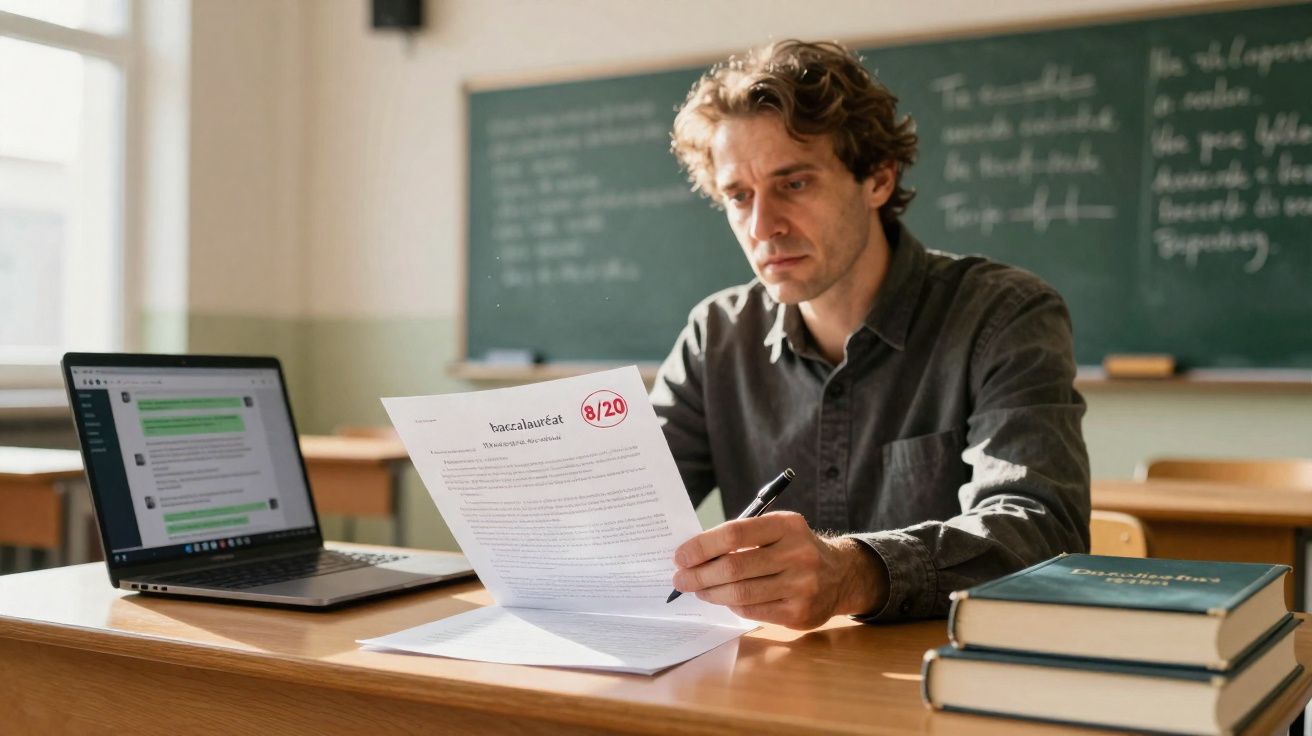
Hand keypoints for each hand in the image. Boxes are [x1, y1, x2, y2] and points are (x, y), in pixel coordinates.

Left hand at [671, 511, 888, 628]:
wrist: (840, 575)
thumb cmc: (794, 548)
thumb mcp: (776, 530)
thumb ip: (741, 537)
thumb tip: (694, 554)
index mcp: (787, 525)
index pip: (735, 532)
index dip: (702, 545)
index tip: (681, 555)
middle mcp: (797, 554)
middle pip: (734, 566)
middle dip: (699, 574)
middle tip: (680, 579)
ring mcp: (801, 586)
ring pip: (741, 593)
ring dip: (710, 593)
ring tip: (696, 590)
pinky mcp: (799, 613)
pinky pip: (752, 611)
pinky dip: (732, 605)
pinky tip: (723, 599)